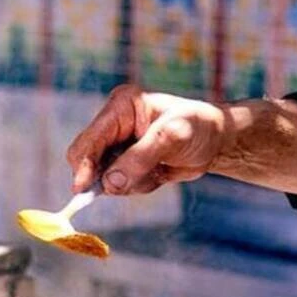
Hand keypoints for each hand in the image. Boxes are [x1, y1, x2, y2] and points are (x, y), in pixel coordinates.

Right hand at [66, 84, 228, 194]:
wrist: (216, 140)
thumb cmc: (197, 127)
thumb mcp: (171, 138)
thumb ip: (139, 159)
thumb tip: (109, 184)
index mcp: (120, 107)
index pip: (89, 139)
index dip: (83, 165)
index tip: (81, 189)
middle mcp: (114, 125)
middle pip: (88, 160)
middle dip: (108, 176)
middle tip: (135, 181)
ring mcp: (118, 146)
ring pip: (103, 178)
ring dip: (129, 183)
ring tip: (158, 171)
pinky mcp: (126, 164)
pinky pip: (119, 186)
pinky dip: (138, 186)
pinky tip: (159, 174)